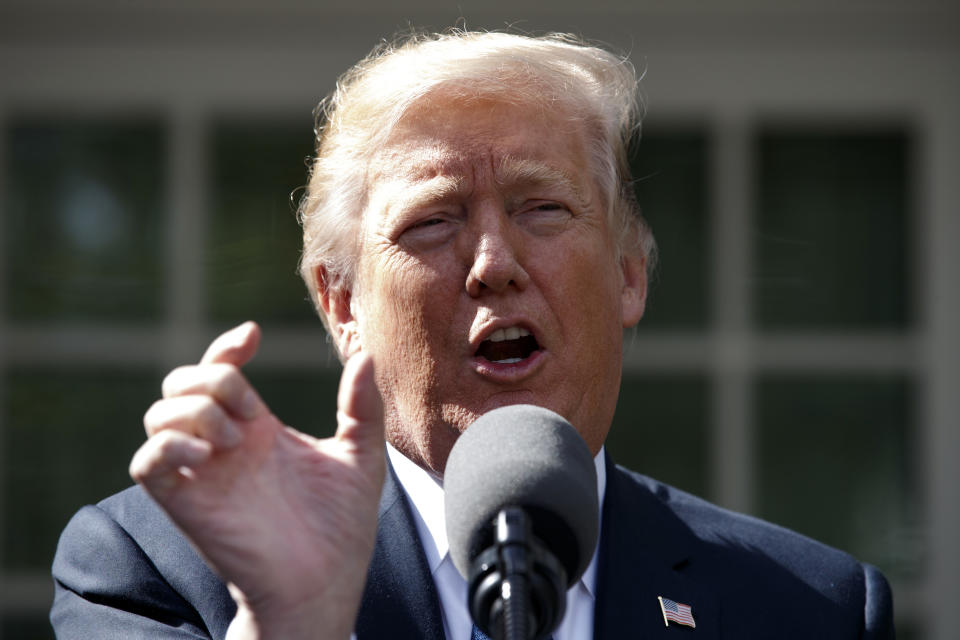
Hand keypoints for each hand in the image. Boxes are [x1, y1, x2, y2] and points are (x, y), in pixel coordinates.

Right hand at [130, 322, 384, 638]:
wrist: (326, 582)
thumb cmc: (342, 525)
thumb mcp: (362, 455)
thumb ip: (363, 406)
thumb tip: (366, 354)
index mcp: (260, 428)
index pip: (221, 369)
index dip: (226, 345)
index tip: (253, 335)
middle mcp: (225, 444)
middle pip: (181, 382)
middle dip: (213, 376)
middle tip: (254, 412)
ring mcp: (203, 472)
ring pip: (158, 414)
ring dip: (194, 410)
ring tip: (235, 439)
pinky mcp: (187, 503)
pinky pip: (147, 462)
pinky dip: (169, 446)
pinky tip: (210, 455)